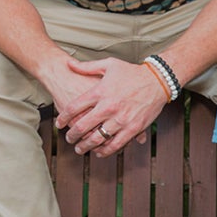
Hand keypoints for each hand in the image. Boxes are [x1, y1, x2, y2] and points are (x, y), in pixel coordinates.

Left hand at [54, 57, 168, 156]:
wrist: (158, 80)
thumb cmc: (132, 72)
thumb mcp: (109, 64)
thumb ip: (87, 67)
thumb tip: (68, 64)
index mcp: (100, 91)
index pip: (73, 108)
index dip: (63, 118)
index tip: (58, 124)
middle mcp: (108, 107)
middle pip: (82, 126)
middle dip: (72, 136)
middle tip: (68, 139)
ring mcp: (121, 119)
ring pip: (97, 139)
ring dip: (85, 146)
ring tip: (80, 149)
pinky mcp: (133, 128)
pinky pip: (115, 144)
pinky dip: (105, 151)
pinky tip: (98, 152)